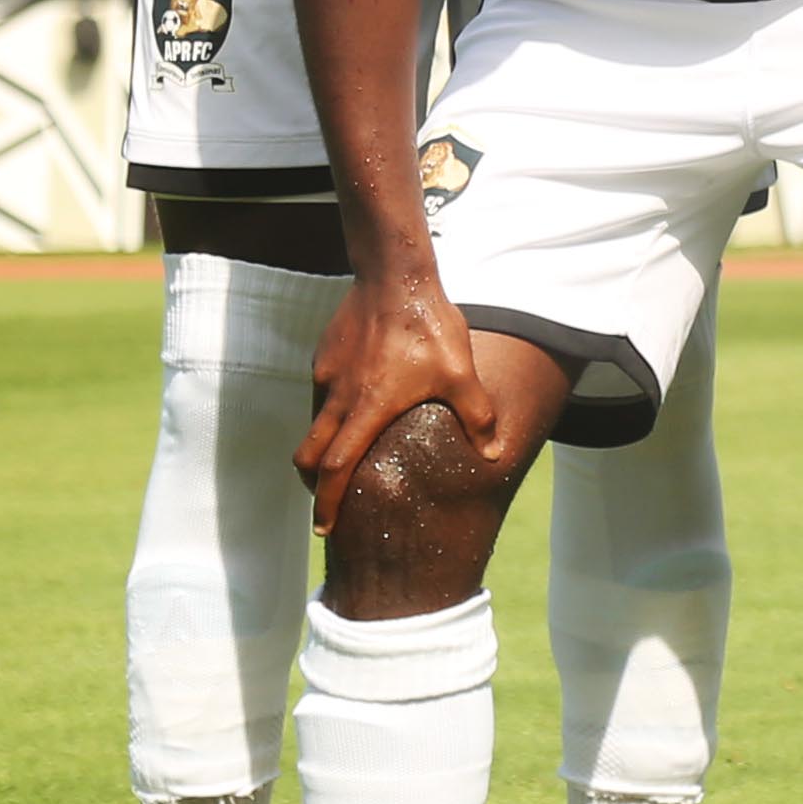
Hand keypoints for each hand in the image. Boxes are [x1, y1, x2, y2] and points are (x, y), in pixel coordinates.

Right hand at [297, 271, 512, 525]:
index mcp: (367, 409)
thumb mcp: (461, 373)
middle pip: (309, 455)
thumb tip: (492, 454)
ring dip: (324, 446)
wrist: (394, 276)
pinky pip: (321, 394)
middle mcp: (338, 398)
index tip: (325, 527)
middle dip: (314, 484)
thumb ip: (477, 416)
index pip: (335, 469)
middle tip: (327, 501)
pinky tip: (357, 405)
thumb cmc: (429, 326)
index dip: (327, 502)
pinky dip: (330, 412)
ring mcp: (327, 376)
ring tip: (347, 455)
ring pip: (314, 423)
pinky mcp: (324, 356)